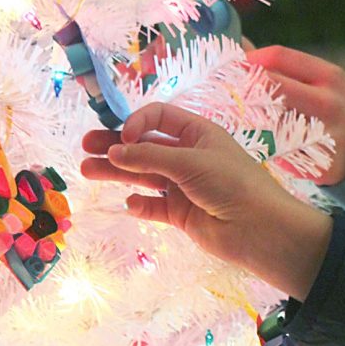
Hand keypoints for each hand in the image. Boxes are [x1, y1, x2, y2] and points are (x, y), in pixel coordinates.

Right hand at [81, 102, 331, 298]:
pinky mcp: (181, 213)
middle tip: (86, 147)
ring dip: (117, 172)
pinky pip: (153, 206)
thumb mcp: (191, 161)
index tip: (123, 137)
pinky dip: (140, 205)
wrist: (259, 228)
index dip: (137, 122)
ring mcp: (184, 185)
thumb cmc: (232, 183)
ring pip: (143, 175)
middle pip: (145, 145)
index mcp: (198, 134)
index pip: (159, 117)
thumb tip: (114, 151)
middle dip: (116, 145)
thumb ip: (150, 156)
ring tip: (86, 170)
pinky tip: (131, 205)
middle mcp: (189, 156)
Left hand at [246, 45, 344, 185]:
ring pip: (268, 124)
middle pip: (271, 87)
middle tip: (228, 93)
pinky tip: (266, 146)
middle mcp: (329, 104)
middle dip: (243, 88)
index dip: (249, 59)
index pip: (278, 56)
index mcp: (330, 76)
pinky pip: (278, 154)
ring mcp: (326, 136)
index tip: (234, 67)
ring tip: (244, 120)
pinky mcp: (320, 166)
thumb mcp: (322, 79)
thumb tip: (239, 44)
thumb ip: (283, 65)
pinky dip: (267, 149)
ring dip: (250, 121)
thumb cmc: (338, 106)